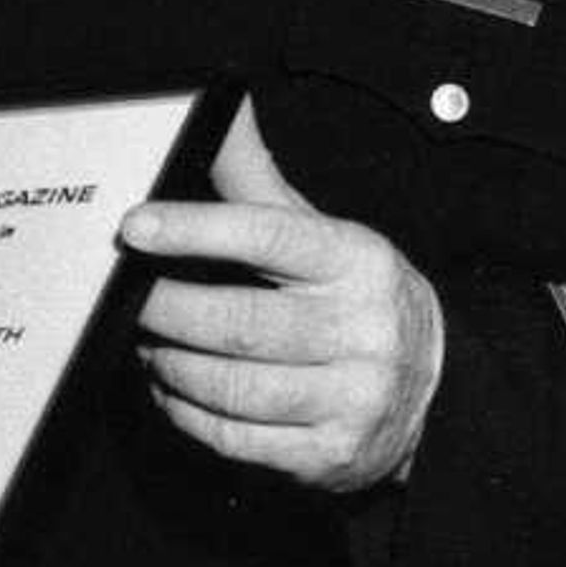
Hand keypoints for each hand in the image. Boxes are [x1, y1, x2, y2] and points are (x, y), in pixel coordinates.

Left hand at [121, 102, 446, 492]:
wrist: (436, 391)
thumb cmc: (357, 301)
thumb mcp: (325, 236)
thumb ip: (259, 184)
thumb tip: (223, 112)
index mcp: (358, 261)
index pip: (269, 236)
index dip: (195, 230)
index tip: (135, 227)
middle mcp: (363, 329)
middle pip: (236, 322)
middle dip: (164, 310)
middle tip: (129, 299)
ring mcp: (351, 398)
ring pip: (229, 386)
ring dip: (170, 365)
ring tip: (150, 346)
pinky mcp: (330, 454)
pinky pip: (233, 438)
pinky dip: (187, 413)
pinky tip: (174, 390)